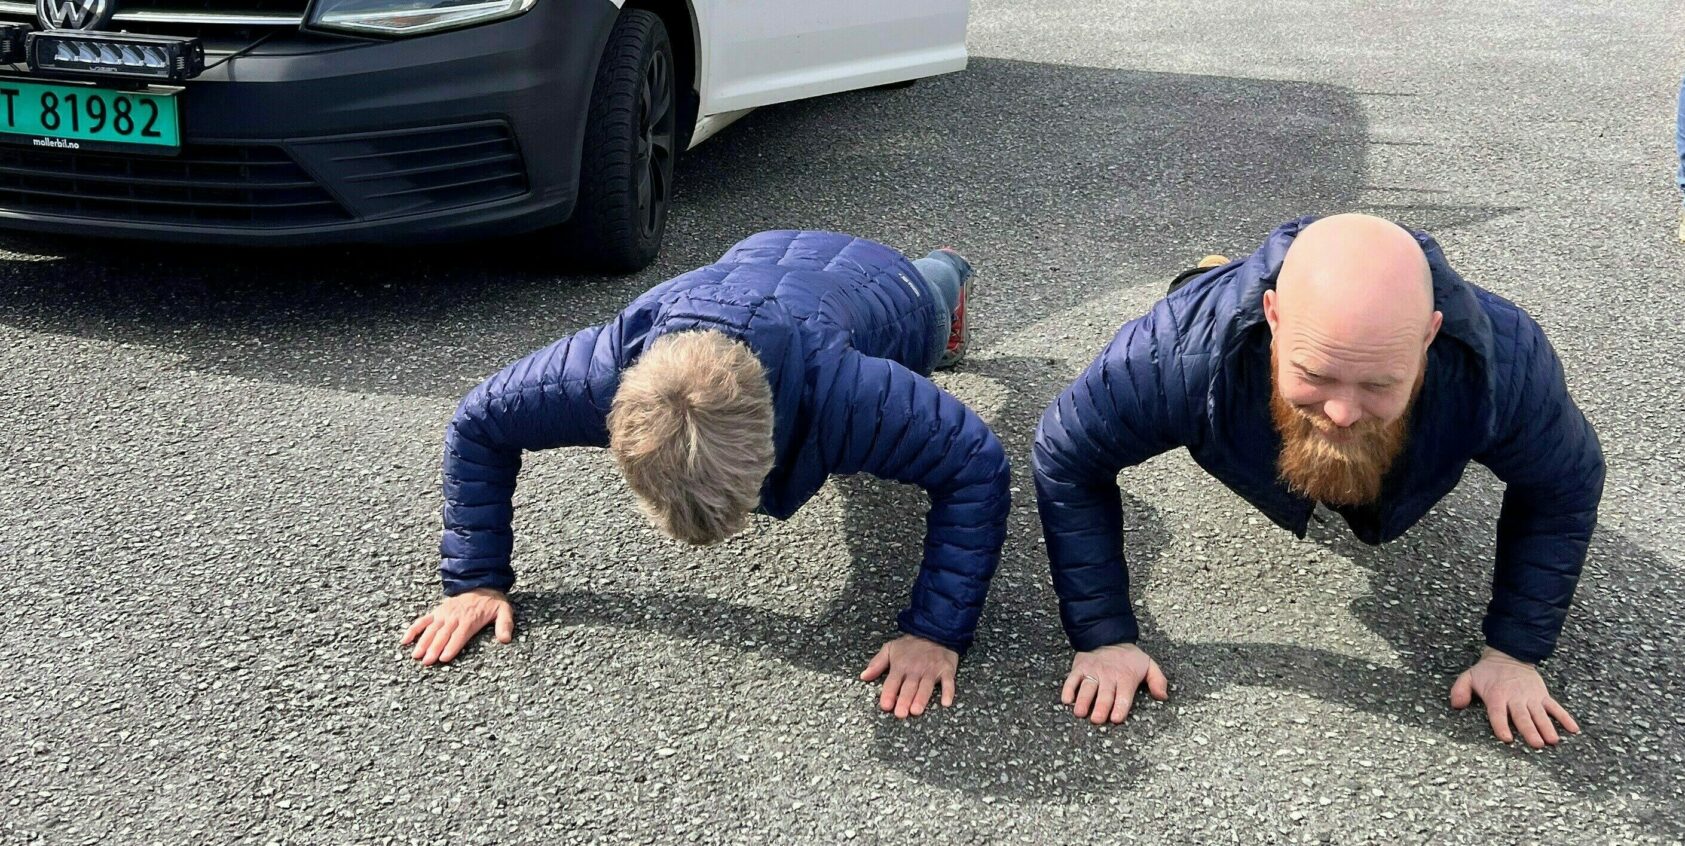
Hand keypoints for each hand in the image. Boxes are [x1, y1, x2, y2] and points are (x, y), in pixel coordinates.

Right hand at [401, 588, 514, 664]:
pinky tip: (405, 640)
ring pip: (431, 629)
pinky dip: (413, 629)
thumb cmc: (492, 602)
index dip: (452, 646)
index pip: (460, 635)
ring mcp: (443, 614)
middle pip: (443, 634)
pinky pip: (422, 621)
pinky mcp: (437, 612)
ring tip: (416, 656)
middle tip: (427, 662)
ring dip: (422, 642)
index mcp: (470, 618)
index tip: (444, 657)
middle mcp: (455, 616)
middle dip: (434, 648)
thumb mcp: (504, 611)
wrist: (481, 583)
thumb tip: (506, 639)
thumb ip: (505, 625)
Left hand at [860, 635, 958, 718]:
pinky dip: (948, 692)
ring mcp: (932, 670)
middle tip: (900, 713)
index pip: (892, 682)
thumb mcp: (890, 648)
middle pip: (909, 687)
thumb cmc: (911, 644)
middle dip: (904, 700)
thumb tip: (863, 676)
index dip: (888, 694)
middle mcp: (916, 669)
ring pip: (926, 686)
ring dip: (921, 698)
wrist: (935, 631)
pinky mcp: (947, 670)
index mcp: (900, 665)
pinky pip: (949, 682)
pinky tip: (946, 703)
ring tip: (916, 711)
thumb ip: (877, 663)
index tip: (885, 705)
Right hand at [1062, 643, 1168, 724]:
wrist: (1108, 636)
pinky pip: (1072, 679)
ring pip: (1087, 687)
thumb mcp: (1148, 665)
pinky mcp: (1079, 668)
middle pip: (1104, 694)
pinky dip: (1068, 689)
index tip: (1116, 718)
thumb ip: (1158, 680)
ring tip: (1080, 713)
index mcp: (1126, 677)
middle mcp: (1108, 675)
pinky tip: (1067, 700)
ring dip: (1083, 700)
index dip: (1120, 707)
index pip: (1123, 694)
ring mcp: (1092, 671)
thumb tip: (1163, 697)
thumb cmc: (1128, 658)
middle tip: (1097, 720)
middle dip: (1100, 707)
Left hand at [1451, 647, 1579, 748]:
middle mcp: (1515, 697)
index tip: (1506, 738)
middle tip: (1537, 744)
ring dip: (1547, 727)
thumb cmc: (1487, 672)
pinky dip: (1565, 717)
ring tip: (1553, 740)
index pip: (1498, 713)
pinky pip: (1555, 707)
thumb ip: (1460, 690)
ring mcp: (1531, 696)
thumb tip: (1456, 705)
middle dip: (1529, 730)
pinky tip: (1574, 729)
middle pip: (1522, 716)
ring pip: (1540, 714)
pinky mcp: (1542, 695)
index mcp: (1496, 695)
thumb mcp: (1468, 677)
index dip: (1501, 726)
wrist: (1509, 655)